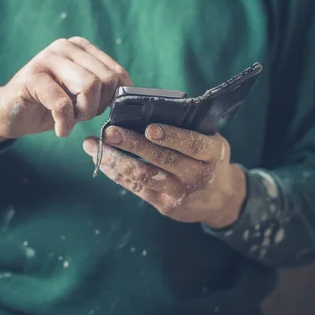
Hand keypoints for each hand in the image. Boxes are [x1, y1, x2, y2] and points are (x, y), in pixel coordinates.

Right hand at [0, 37, 131, 142]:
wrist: (9, 113)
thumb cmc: (49, 105)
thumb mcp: (80, 95)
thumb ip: (103, 89)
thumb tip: (129, 96)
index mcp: (81, 48)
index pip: (117, 72)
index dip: (115, 99)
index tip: (100, 111)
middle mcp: (65, 46)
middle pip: (106, 79)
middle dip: (98, 106)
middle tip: (81, 116)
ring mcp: (47, 58)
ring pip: (89, 86)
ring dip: (83, 113)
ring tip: (70, 120)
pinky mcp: (31, 76)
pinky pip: (62, 103)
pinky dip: (65, 124)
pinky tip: (60, 130)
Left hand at [83, 124, 246, 228]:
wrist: (220, 199)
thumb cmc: (209, 159)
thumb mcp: (211, 142)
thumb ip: (190, 129)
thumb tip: (153, 109)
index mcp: (212, 154)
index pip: (192, 144)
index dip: (171, 136)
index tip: (150, 128)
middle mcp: (197, 174)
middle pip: (162, 159)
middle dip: (132, 144)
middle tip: (108, 131)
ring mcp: (179, 192)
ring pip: (144, 176)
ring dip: (115, 159)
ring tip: (93, 146)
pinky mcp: (164, 205)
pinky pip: (136, 188)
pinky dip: (116, 173)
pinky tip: (101, 160)